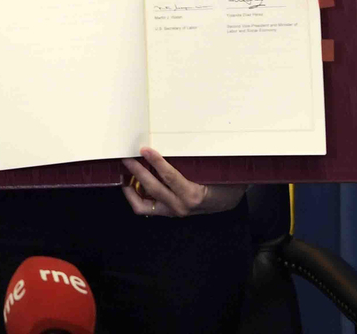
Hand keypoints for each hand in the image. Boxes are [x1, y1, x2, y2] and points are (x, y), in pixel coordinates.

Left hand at [121, 148, 245, 217]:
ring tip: (125, 172)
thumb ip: (194, 162)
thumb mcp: (214, 172)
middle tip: (127, 157)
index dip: (155, 161)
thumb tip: (176, 144)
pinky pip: (147, 206)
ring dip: (130, 189)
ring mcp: (173, 211)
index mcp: (193, 195)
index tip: (145, 149)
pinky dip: (137, 195)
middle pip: (152, 189)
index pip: (169, 177)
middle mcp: (181, 206)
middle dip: (136, 171)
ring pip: (142, 204)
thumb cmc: (226, 184)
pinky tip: (133, 182)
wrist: (231, 202)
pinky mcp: (169, 212)